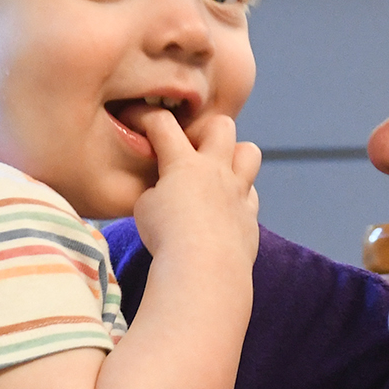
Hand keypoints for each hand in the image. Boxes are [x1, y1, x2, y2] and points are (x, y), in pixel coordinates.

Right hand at [129, 108, 261, 273]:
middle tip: (188, 152)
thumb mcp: (144, 208)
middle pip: (221, 125)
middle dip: (203, 131)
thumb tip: (164, 189)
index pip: (163, 124)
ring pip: (249, 152)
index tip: (137, 124)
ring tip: (215, 175)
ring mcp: (237, 192)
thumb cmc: (167, 239)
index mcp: (184, 163)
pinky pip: (251, 194)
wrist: (204, 270)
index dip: (146, 118)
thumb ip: (155, 189)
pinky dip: (238, 196)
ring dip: (233, 157)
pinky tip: (223, 209)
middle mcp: (216, 170)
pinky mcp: (249, 216)